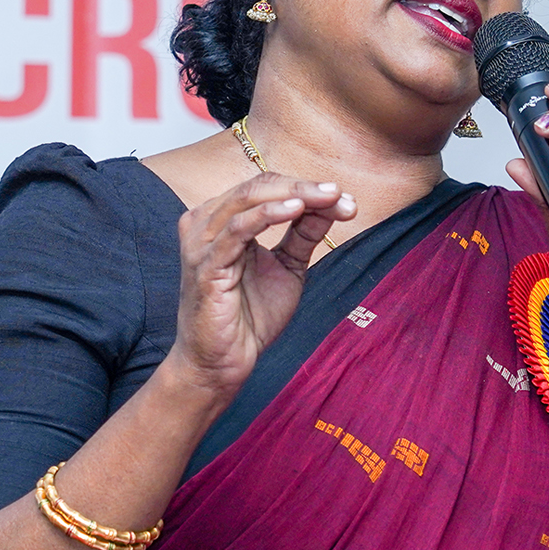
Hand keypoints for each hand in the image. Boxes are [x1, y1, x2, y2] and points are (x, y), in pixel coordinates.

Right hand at [167, 173, 356, 400]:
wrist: (224, 363)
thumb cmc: (249, 317)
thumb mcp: (288, 267)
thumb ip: (303, 234)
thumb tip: (333, 203)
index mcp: (222, 219)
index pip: (266, 188)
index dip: (307, 188)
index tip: (346, 200)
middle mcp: (206, 223)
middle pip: (258, 186)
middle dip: (305, 187)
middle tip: (340, 194)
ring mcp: (202, 242)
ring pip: (248, 199)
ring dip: (294, 195)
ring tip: (328, 198)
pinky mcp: (205, 265)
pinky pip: (237, 229)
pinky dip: (268, 215)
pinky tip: (296, 209)